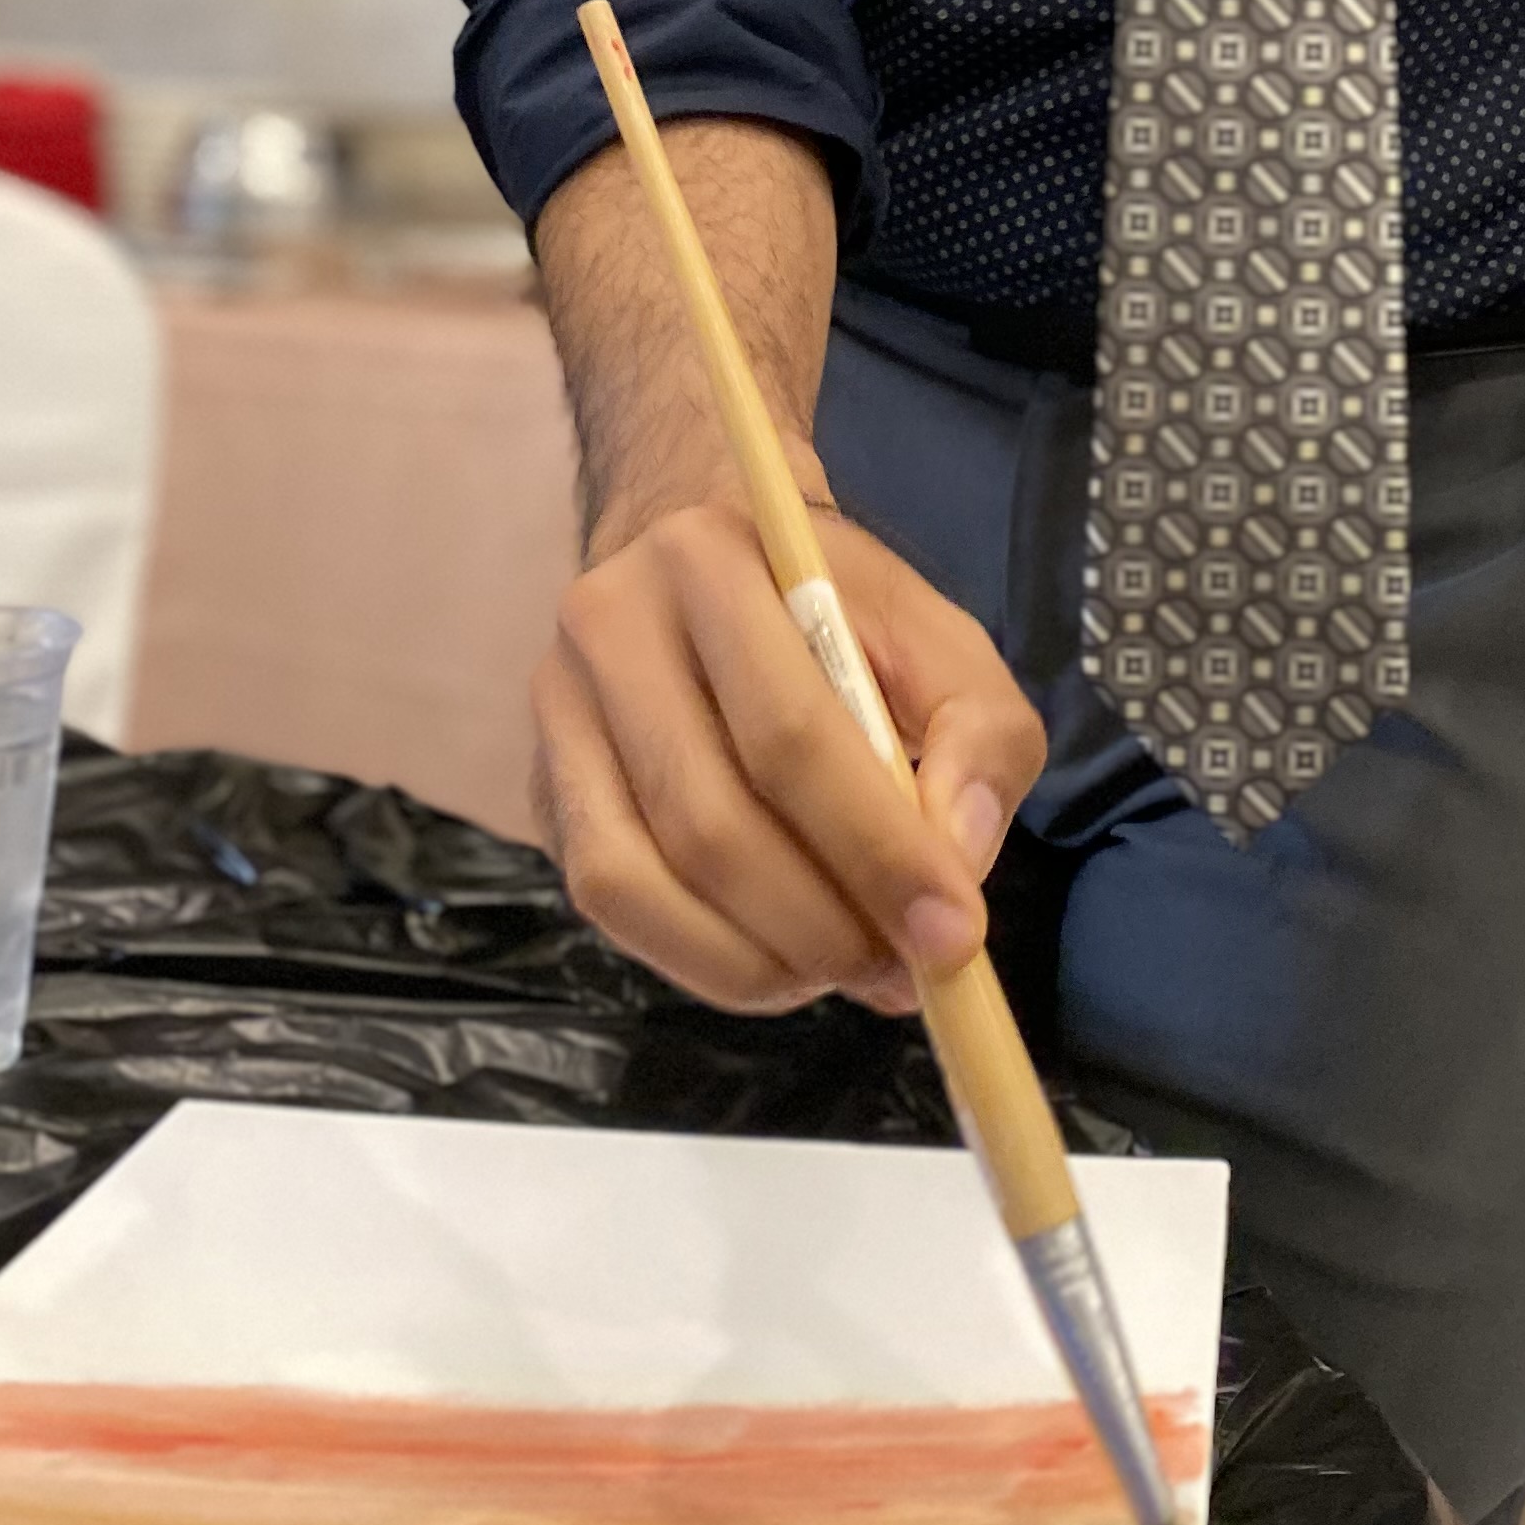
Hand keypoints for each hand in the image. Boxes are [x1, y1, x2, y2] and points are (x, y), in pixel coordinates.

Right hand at [531, 475, 1046, 1017]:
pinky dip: (702, 961)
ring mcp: (560, 712)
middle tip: (908, 974)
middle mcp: (610, 628)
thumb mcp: (938, 637)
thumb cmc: (837, 605)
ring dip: (760, 960)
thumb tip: (956, 858)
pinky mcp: (544, 783)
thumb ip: (980, 733)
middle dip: (824, 926)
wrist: (703, 550)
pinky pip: (609, 903)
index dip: (876, 850)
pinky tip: (777, 964)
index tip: (953, 935)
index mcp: (712, 564)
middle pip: (710, 822)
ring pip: (641, 879)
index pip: (791, 735)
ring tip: (850, 972)